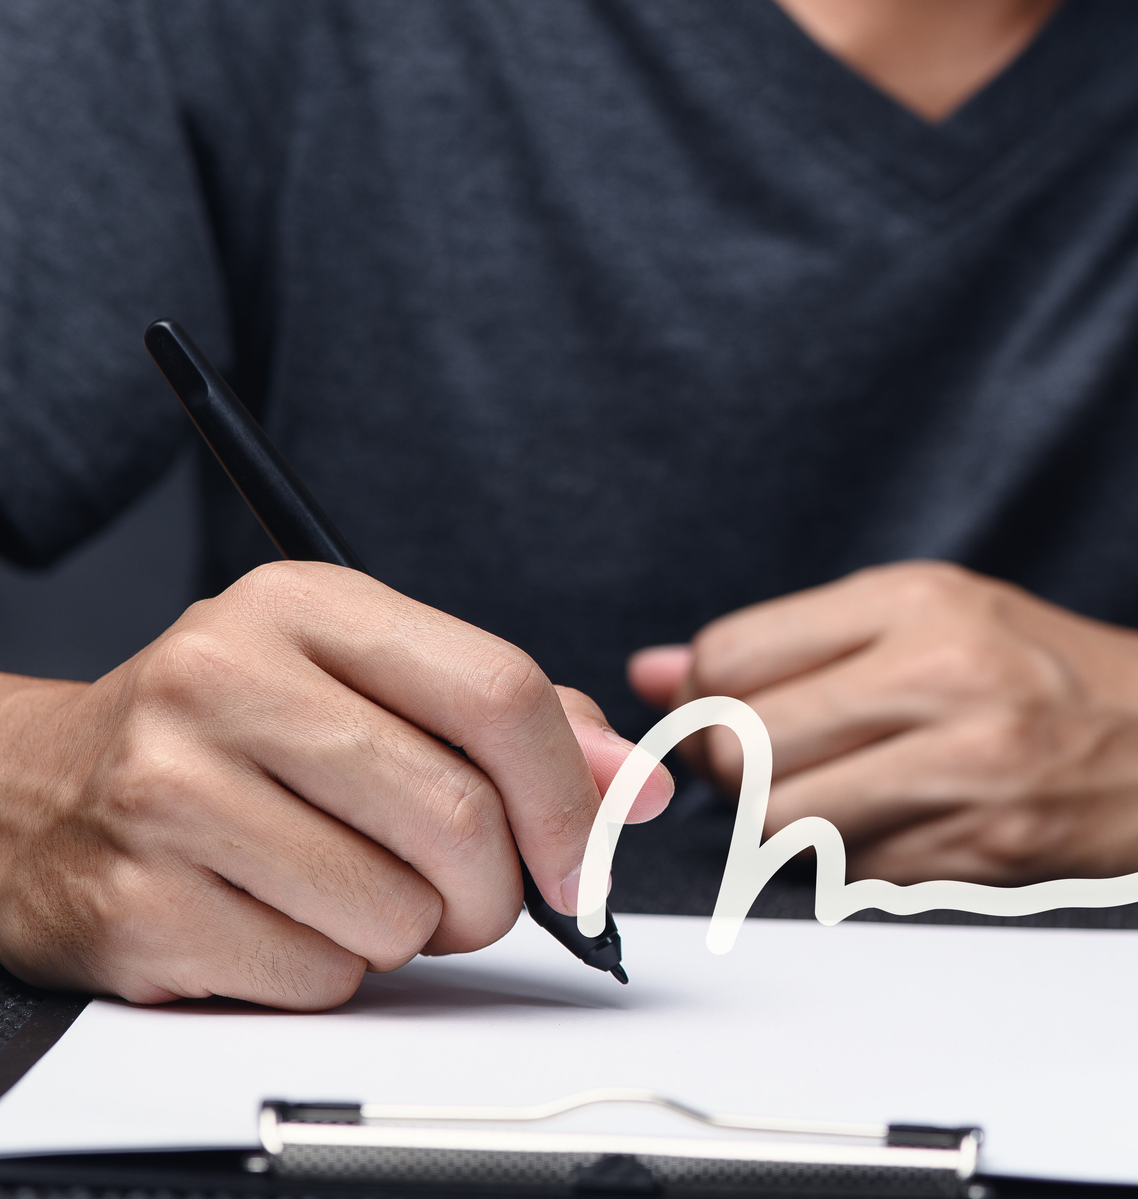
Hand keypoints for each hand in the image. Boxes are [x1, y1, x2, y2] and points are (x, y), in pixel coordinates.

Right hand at [0, 561, 672, 1009]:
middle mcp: (227, 679)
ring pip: (396, 911)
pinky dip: (329, 972)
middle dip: (496, 887)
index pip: (497, 691)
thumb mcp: (364, 683)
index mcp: (306, 605)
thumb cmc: (230, 736)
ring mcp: (171, 791)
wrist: (28, 794)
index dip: (571, 790)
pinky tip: (278, 919)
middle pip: (458, 814)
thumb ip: (513, 724)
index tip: (590, 852)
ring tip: (352, 890)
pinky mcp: (140, 905)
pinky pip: (318, 977)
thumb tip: (632, 786)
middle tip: (473, 896)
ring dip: (408, 934)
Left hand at [628, 562, 1137, 882]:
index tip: (721, 718)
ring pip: (785, 825)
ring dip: (785, 832)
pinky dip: (850, 869)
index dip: (705, 701)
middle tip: (771, 774)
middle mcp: (944, 674)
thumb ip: (800, 641)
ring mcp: (967, 768)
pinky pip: (853, 879)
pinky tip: (896, 836)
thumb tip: (660, 670)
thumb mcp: (945, 616)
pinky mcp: (987, 851)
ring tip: (837, 805)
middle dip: (735, 777)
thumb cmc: (1073, 676)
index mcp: (924, 601)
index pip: (735, 654)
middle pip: (746, 749)